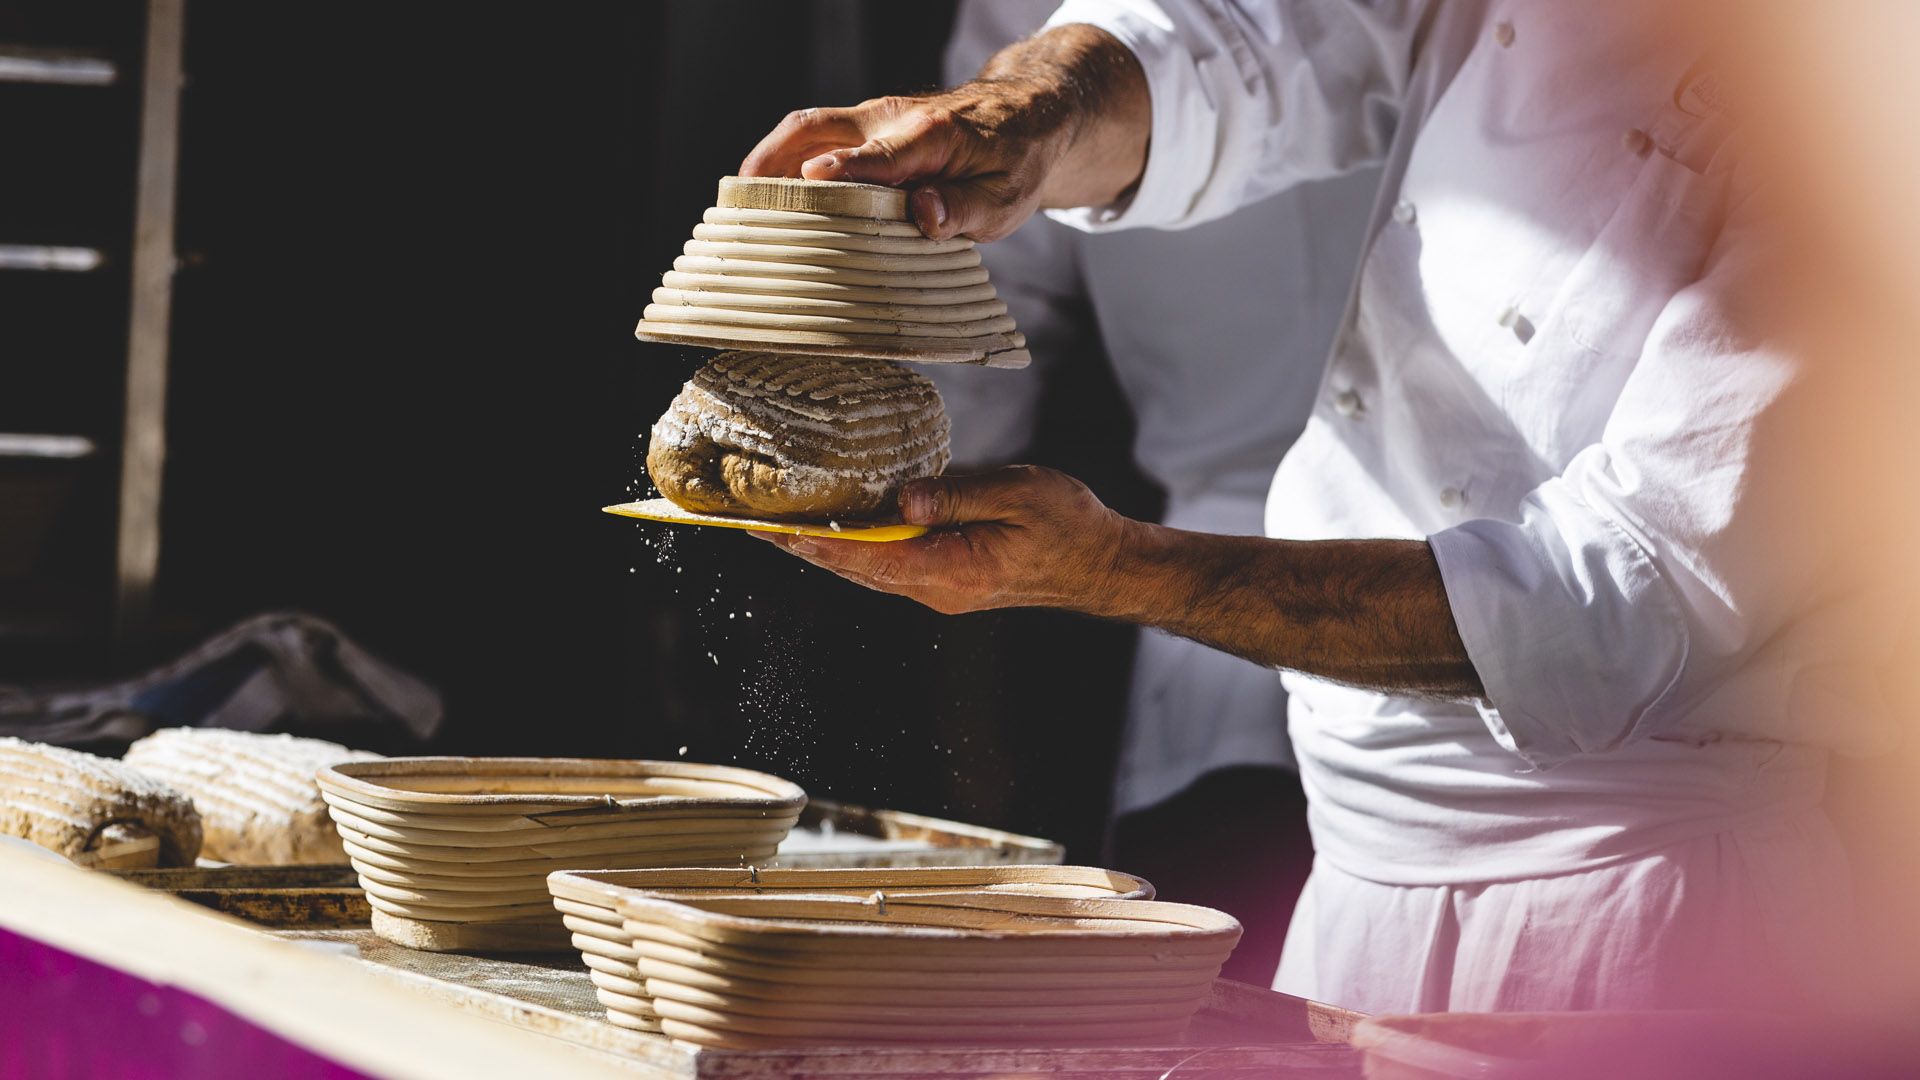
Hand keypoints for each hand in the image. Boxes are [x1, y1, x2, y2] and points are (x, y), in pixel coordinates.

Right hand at [738, 24, 1148, 241]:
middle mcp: (891, 119)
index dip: (844, 169)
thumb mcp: (1006, 200)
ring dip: (766, 159)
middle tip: (737, 205)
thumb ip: (965, 209)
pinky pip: (813, 135)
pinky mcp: (864, 125)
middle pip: (815, 128)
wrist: (1027, 114)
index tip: (811, 181)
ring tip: (735, 204)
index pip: (879, 155)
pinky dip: (782, 159)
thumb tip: (924, 216)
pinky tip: (764, 195)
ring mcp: (872, 118)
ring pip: (805, 127)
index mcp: (931, 136)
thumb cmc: (1015, 163)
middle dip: (771, 161)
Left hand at [752, 466, 1140, 614]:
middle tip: (752, 522)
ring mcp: (942, 588)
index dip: (812, 542)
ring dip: (826, 548)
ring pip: (869, 569)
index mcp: (950, 572)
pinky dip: (857, 547)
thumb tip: (902, 499)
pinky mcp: (949, 578)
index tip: (769, 529)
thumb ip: (956, 496)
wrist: (1104, 565)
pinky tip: (838, 527)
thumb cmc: (1070, 528)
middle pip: (855, 568)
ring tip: (780, 524)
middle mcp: (937, 589)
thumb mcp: (1017, 494)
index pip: (865, 557)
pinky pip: (891, 564)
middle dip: (804, 546)